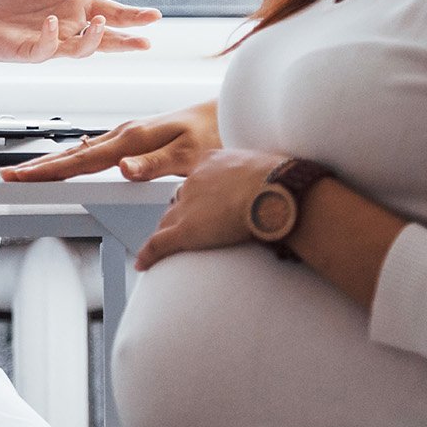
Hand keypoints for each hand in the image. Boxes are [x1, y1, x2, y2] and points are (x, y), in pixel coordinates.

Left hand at [0, 0, 159, 66]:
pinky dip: (50, 38)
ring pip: (80, 49)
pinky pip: (45, 48)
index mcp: (77, 8)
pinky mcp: (31, 51)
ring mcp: (53, 42)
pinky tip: (51, 24)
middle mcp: (70, 29)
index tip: (155, 16)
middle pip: (105, 39)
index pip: (112, 14)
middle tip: (146, 42)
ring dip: (92, 40)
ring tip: (100, 23)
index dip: (133, 17)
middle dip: (125, 41)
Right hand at [1, 99, 217, 181]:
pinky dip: (76, 154)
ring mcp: (129, 133)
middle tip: (9, 173)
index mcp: (132, 140)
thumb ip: (154, 164)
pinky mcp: (136, 136)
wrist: (231, 112)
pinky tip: (73, 154)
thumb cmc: (215, 134)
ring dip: (53, 160)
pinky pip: (96, 147)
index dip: (48, 171)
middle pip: (72, 153)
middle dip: (39, 165)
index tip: (21, 177)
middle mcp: (125, 134)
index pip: (80, 160)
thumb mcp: (190, 155)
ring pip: (81, 150)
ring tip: (32, 168)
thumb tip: (122, 169)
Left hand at [132, 147, 283, 270]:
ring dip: (166, 234)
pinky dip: (150, 254)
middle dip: (180, 214)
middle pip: (178, 201)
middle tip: (187, 228)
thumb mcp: (268, 169)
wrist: (275, 191)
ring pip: (168, 222)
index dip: (196, 195)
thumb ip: (262, 177)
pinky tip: (143, 263)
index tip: (201, 204)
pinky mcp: (186, 230)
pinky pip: (160, 243)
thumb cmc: (283, 182)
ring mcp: (187, 206)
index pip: (196, 181)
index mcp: (212, 162)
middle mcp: (194, 181)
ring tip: (164, 248)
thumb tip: (279, 187)